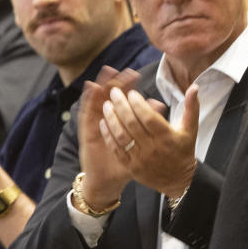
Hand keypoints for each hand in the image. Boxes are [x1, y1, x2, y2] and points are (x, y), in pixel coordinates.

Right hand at [76, 66, 145, 209]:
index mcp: (120, 121)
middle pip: (110, 97)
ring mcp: (95, 124)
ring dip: (102, 85)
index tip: (134, 74)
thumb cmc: (126, 160)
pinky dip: (88, 100)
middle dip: (117, 82)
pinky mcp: (87, 131)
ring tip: (107, 71)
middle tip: (123, 69)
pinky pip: (87, 113)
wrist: (107, 179)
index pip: (124, 100)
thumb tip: (160, 105)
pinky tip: (91, 88)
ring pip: (98, 101)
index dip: (128, 86)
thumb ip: (149, 124)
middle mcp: (107, 119)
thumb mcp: (140, 143)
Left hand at [99, 82, 196, 199]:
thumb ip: (191, 107)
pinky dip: (108, 136)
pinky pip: (116, 150)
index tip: (132, 93)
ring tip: (106, 106)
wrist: (179, 180)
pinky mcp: (132, 167)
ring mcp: (141, 159)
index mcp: (167, 137)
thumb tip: (194, 87)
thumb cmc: (183, 151)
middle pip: (132, 124)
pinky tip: (104, 123)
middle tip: (114, 93)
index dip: (138, 103)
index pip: (149, 117)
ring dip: (111, 119)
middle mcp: (153, 148)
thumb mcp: (191, 129)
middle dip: (121, 105)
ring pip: (122, 136)